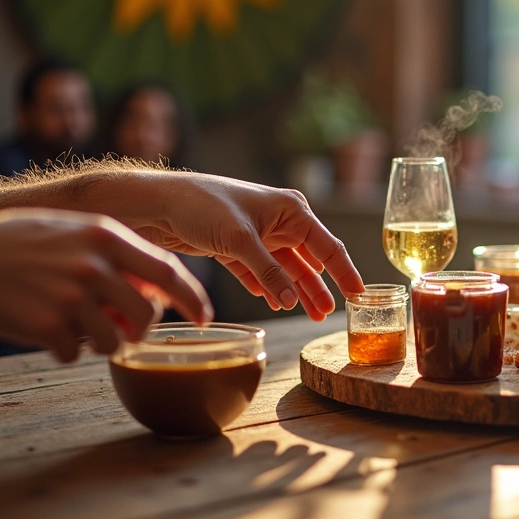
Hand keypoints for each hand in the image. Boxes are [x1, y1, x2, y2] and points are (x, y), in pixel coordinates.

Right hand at [0, 209, 209, 362]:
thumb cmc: (22, 246)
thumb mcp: (75, 233)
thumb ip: (119, 254)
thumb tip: (160, 287)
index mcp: (107, 236)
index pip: (169, 272)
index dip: (193, 299)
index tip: (205, 318)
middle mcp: (95, 265)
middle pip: (147, 314)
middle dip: (142, 330)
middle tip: (126, 331)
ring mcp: (72, 297)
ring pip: (116, 341)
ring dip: (103, 343)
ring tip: (78, 328)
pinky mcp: (49, 326)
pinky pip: (77, 354)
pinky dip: (67, 351)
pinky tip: (48, 333)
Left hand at [131, 173, 363, 320]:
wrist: (158, 203)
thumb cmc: (202, 206)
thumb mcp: (240, 241)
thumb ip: (269, 273)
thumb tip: (292, 301)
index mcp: (291, 210)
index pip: (328, 246)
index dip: (345, 272)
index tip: (361, 294)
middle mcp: (280, 221)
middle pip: (309, 261)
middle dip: (320, 288)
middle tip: (330, 315)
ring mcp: (259, 236)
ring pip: (286, 270)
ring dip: (296, 292)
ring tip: (310, 315)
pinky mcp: (237, 248)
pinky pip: (262, 273)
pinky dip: (269, 288)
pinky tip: (277, 303)